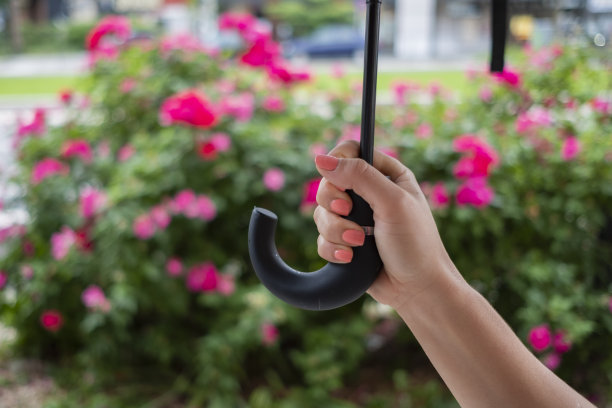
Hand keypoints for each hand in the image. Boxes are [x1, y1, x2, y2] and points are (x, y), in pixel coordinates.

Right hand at [313, 141, 458, 309]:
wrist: (417, 290)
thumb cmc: (415, 244)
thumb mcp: (392, 202)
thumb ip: (359, 176)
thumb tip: (321, 159)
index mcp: (387, 174)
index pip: (350, 151)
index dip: (337, 162)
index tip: (337, 179)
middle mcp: (369, 194)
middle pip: (329, 182)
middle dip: (334, 202)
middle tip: (347, 212)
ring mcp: (356, 219)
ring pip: (322, 213)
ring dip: (336, 230)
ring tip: (358, 244)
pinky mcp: (345, 242)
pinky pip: (322, 238)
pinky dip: (332, 248)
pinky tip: (350, 258)